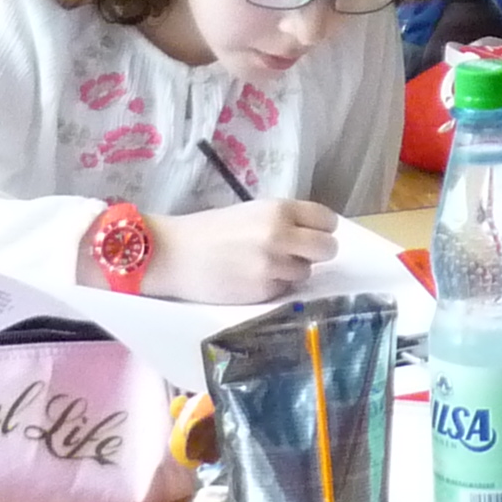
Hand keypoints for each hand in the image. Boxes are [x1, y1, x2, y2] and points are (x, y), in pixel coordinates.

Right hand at [140, 199, 342, 303]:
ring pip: (307, 272)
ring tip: (265, 265)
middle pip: (328, 248)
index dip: (322, 228)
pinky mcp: (262, 292)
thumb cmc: (210, 231)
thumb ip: (285, 221)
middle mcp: (280, 236)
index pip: (327, 220)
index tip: (312, 234)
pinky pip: (285, 290)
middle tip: (298, 253)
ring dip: (293, 271)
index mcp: (279, 210)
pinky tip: (252, 279)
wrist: (174, 254)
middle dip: (317, 252)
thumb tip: (317, 234)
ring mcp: (273, 266)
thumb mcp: (252, 212)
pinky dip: (275, 286)